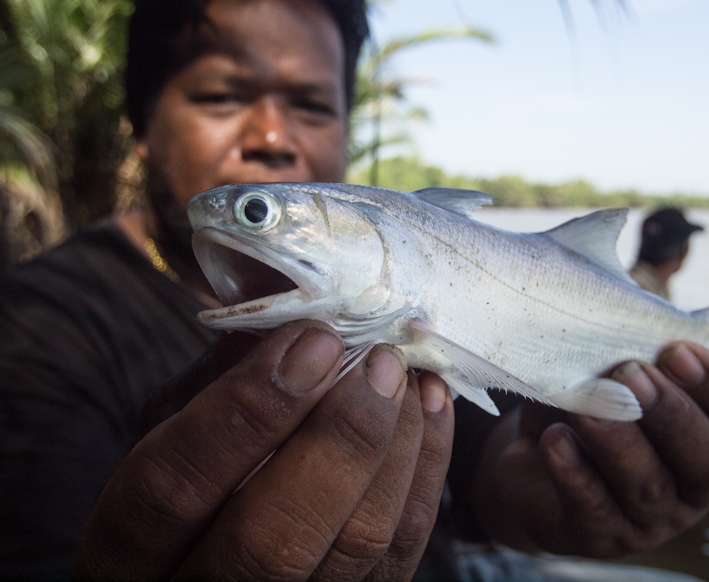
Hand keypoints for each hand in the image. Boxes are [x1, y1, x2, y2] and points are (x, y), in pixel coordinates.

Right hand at [73, 320, 453, 580]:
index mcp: (127, 555)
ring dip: (394, 448)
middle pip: (274, 541)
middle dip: (339, 438)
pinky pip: (401, 551)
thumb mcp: (174, 426)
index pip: (169, 492)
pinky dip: (425, 472)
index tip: (309, 342)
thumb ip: (218, 377)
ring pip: (354, 548)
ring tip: (404, 376)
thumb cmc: (190, 472)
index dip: (242, 413)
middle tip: (376, 362)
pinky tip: (426, 408)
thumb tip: (279, 306)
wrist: (222, 547)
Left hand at [472, 341, 708, 557]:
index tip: (677, 351)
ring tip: (584, 406)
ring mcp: (648, 519)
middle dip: (671, 414)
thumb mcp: (616, 370)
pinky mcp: (597, 534)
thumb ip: (641, 349)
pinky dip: (574, 473)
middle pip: (708, 462)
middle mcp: (692, 486)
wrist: (538, 452)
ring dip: (616, 439)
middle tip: (630, 372)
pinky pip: (592, 508)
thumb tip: (661, 307)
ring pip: (647, 486)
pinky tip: (556, 441)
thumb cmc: (591, 400)